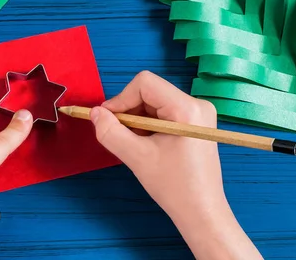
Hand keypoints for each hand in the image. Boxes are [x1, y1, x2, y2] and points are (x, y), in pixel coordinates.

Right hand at [90, 71, 261, 259]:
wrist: (201, 212)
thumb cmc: (174, 186)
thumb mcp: (136, 157)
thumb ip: (110, 132)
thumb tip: (94, 113)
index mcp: (187, 108)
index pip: (145, 83)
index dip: (121, 98)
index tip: (108, 120)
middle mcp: (197, 104)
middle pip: (150, 92)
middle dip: (129, 111)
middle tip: (121, 136)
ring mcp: (198, 113)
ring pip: (154, 102)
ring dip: (137, 119)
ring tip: (136, 144)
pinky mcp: (196, 123)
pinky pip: (163, 112)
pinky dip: (148, 125)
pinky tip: (148, 145)